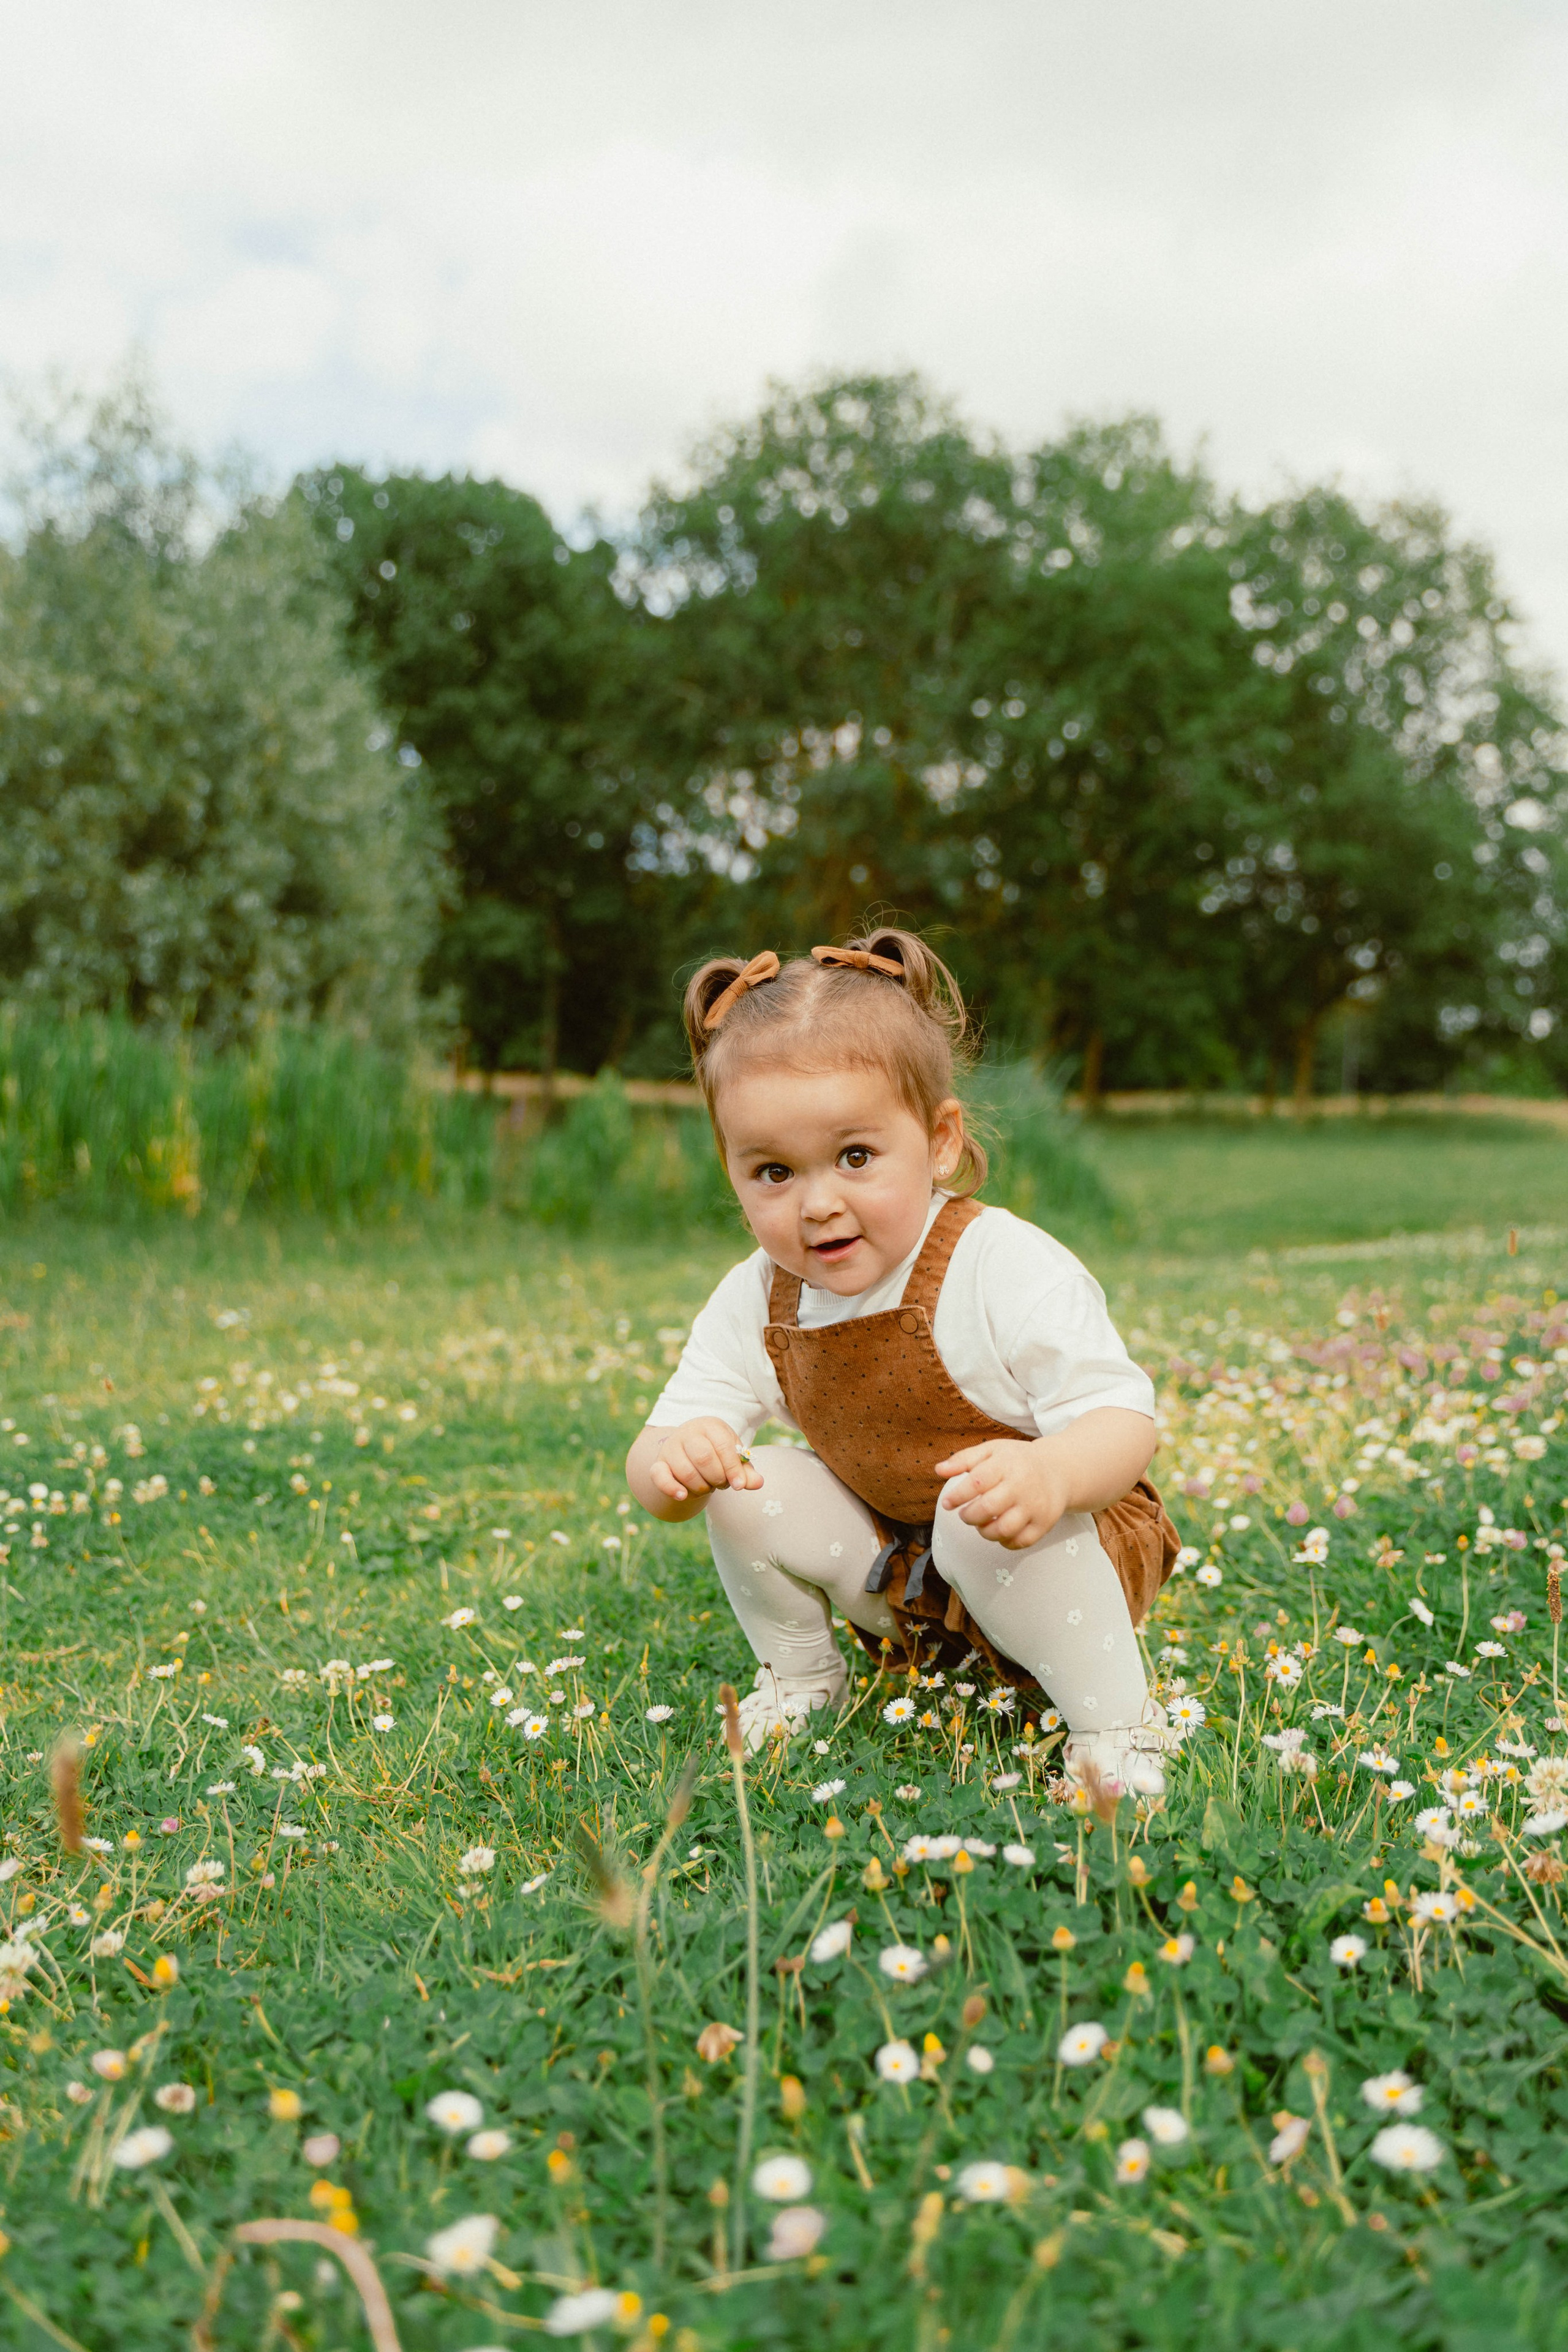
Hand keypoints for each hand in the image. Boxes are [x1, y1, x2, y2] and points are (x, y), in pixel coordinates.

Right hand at [647, 1418, 763, 1508]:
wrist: (690, 1453)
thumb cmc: (717, 1456)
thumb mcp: (733, 1460)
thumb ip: (745, 1472)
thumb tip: (758, 1483)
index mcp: (711, 1426)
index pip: (723, 1446)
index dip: (732, 1468)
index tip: (738, 1486)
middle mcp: (688, 1432)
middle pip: (703, 1458)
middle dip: (717, 1478)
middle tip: (722, 1484)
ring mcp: (671, 1447)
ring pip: (685, 1471)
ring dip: (701, 1487)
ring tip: (708, 1487)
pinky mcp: (659, 1463)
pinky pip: (660, 1476)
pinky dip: (671, 1488)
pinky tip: (683, 1496)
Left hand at [934, 1437, 1069, 1550]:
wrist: (1059, 1470)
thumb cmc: (1017, 1460)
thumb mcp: (991, 1450)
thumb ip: (963, 1459)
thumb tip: (938, 1470)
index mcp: (1006, 1464)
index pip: (977, 1482)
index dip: (958, 1496)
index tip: (947, 1503)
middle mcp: (1022, 1485)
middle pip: (988, 1508)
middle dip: (969, 1516)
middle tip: (965, 1515)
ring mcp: (1035, 1506)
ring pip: (1004, 1529)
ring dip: (985, 1532)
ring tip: (981, 1524)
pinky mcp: (1044, 1523)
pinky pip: (1020, 1541)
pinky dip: (1005, 1542)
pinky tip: (999, 1532)